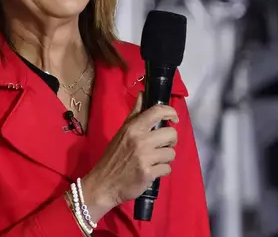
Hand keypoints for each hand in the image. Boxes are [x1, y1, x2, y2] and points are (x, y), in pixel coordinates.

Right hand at [80, 92, 178, 220]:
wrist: (103, 184)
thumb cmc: (113, 157)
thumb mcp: (121, 132)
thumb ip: (135, 113)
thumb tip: (142, 94)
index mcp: (133, 128)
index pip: (157, 112)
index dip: (170, 112)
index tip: (174, 118)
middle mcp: (140, 140)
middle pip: (171, 134)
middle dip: (170, 141)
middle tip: (162, 145)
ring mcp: (145, 157)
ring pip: (171, 153)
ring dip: (165, 158)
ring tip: (155, 160)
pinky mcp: (148, 173)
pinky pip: (167, 169)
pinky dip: (162, 171)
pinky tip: (152, 171)